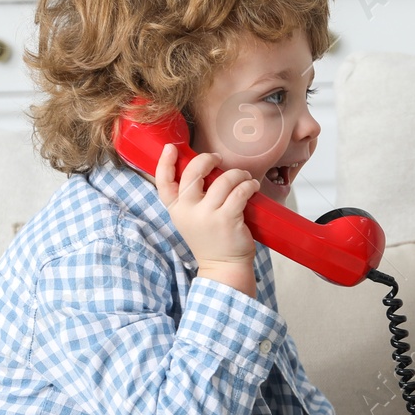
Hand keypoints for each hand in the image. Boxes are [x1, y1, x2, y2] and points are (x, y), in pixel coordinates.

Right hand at [153, 144, 258, 291]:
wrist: (223, 266)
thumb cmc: (210, 239)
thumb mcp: (190, 219)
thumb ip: (190, 197)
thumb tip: (203, 167)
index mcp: (176, 209)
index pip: (163, 182)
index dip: (164, 162)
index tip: (172, 148)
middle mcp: (188, 211)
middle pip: (193, 173)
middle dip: (207, 159)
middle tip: (218, 159)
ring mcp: (207, 216)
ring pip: (223, 180)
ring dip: (237, 174)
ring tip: (244, 176)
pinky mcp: (227, 219)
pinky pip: (239, 192)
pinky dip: (248, 185)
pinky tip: (252, 186)